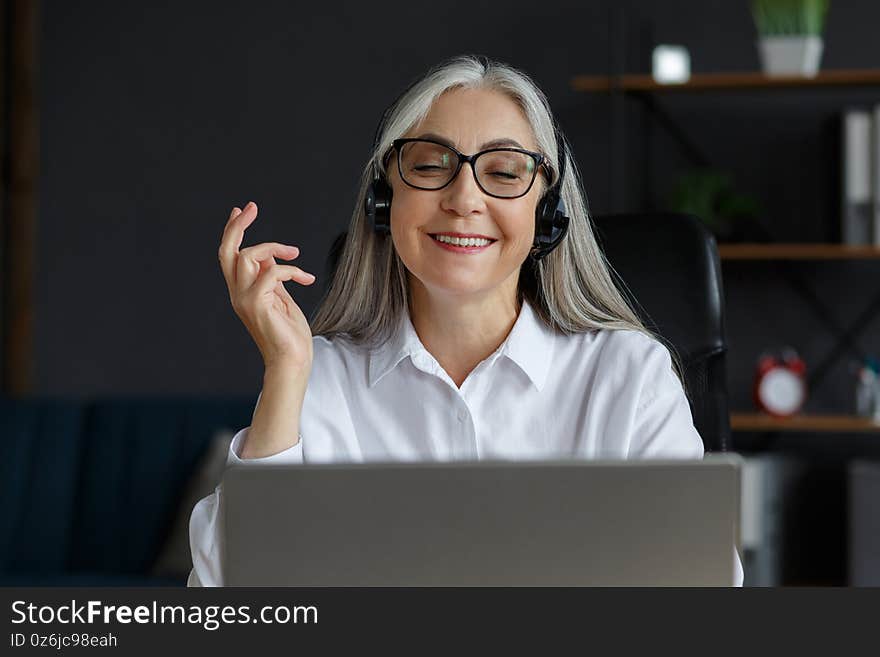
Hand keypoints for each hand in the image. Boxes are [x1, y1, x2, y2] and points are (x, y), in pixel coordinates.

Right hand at [218, 201, 315, 370]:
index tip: (241, 212)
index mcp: (242, 291)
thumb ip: (273, 277)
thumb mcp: (281, 298)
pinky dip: (291, 270)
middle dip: (238, 226)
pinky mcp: (257, 304)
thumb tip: (271, 257)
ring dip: (274, 248)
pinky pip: (272, 272)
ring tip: (295, 254)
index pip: (229, 256)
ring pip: (247, 256)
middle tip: (251, 207)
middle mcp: (238, 294)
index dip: (234, 232)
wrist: (292, 361)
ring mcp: (245, 299)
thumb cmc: (290, 334)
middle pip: (227, 251)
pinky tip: (305, 279)